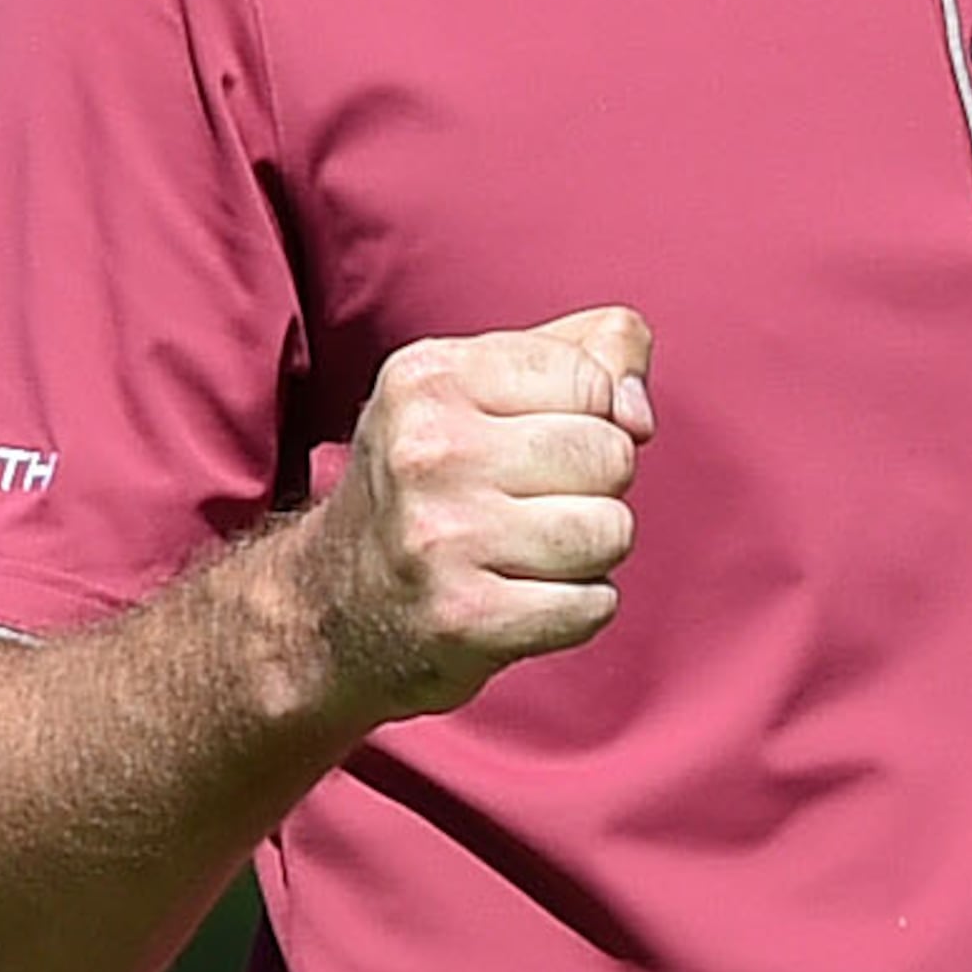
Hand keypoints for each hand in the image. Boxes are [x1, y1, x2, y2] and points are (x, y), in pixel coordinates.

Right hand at [294, 307, 654, 721]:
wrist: (333, 606)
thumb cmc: (433, 486)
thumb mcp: (484, 390)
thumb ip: (587, 354)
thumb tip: (638, 409)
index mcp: (429, 377)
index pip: (592, 378)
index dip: (591, 417)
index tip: (537, 444)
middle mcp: (427, 450)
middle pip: (612, 456)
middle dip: (595, 487)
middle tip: (530, 506)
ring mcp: (441, 537)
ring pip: (612, 532)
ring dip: (590, 552)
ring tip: (527, 552)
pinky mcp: (464, 617)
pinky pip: (594, 605)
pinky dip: (576, 610)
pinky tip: (522, 599)